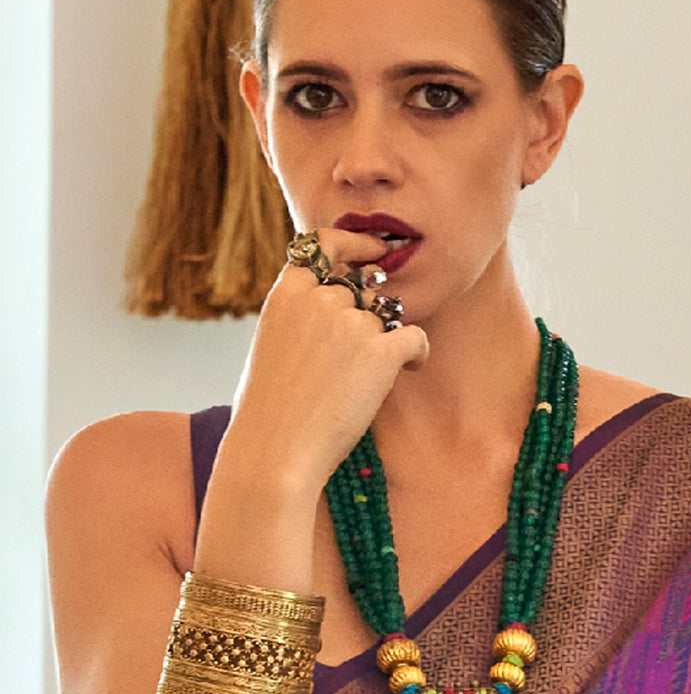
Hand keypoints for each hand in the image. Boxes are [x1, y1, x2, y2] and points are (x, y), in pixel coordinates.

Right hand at [227, 228, 428, 492]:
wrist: (276, 450)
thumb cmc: (269, 410)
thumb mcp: (272, 344)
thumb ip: (301, 316)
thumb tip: (336, 307)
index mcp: (287, 293)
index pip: (325, 243)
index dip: (357, 242)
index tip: (377, 250)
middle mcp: (319, 299)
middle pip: (362, 291)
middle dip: (369, 318)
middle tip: (361, 355)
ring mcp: (351, 323)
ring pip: (387, 318)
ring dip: (387, 341)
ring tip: (373, 378)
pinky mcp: (381, 352)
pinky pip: (416, 338)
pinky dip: (417, 353)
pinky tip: (410, 369)